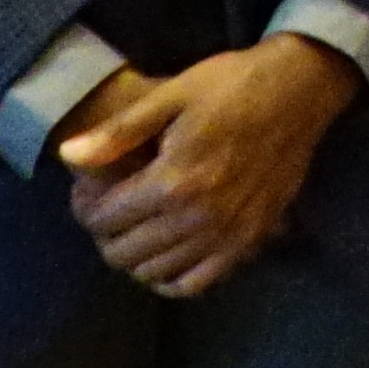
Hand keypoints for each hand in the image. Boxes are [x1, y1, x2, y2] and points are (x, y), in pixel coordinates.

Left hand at [58, 35, 361, 296]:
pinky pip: (198, 282)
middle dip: (104, 235)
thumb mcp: (170, 95)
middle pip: (125, 253)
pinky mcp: (250, 241)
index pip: (105, 219)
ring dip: (134, 257)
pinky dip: (172, 279)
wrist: (300, 90)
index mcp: (172, 182)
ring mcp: (227, 236)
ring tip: (131, 229)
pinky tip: (164, 259)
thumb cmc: (231, 85)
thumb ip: (118, 132)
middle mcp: (198, 219)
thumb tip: (68, 156)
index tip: (86, 190)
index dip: (84, 207)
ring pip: (157, 272)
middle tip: (106, 208)